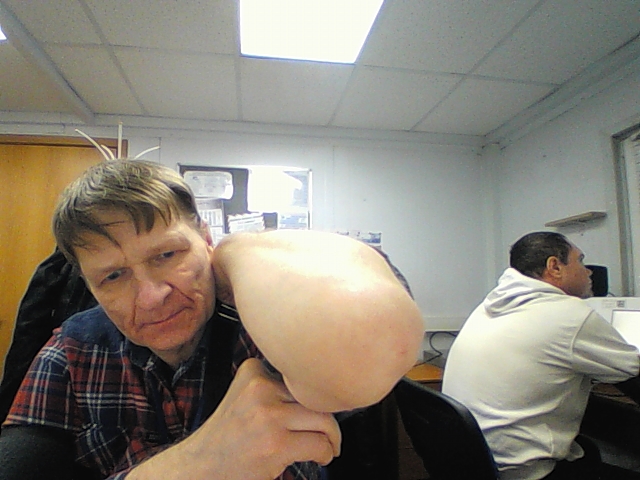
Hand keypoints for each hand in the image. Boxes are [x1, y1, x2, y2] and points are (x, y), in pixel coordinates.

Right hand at [128, 358, 340, 479]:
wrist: (200, 466)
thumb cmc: (229, 435)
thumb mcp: (246, 396)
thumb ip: (274, 385)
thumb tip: (322, 386)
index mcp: (253, 372)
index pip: (302, 374)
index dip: (315, 392)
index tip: (319, 404)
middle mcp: (260, 389)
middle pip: (316, 396)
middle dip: (329, 417)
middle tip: (330, 432)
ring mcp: (269, 416)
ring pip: (323, 419)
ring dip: (332, 436)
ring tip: (328, 445)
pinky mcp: (277, 445)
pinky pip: (319, 444)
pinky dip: (326, 453)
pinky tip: (320, 456)